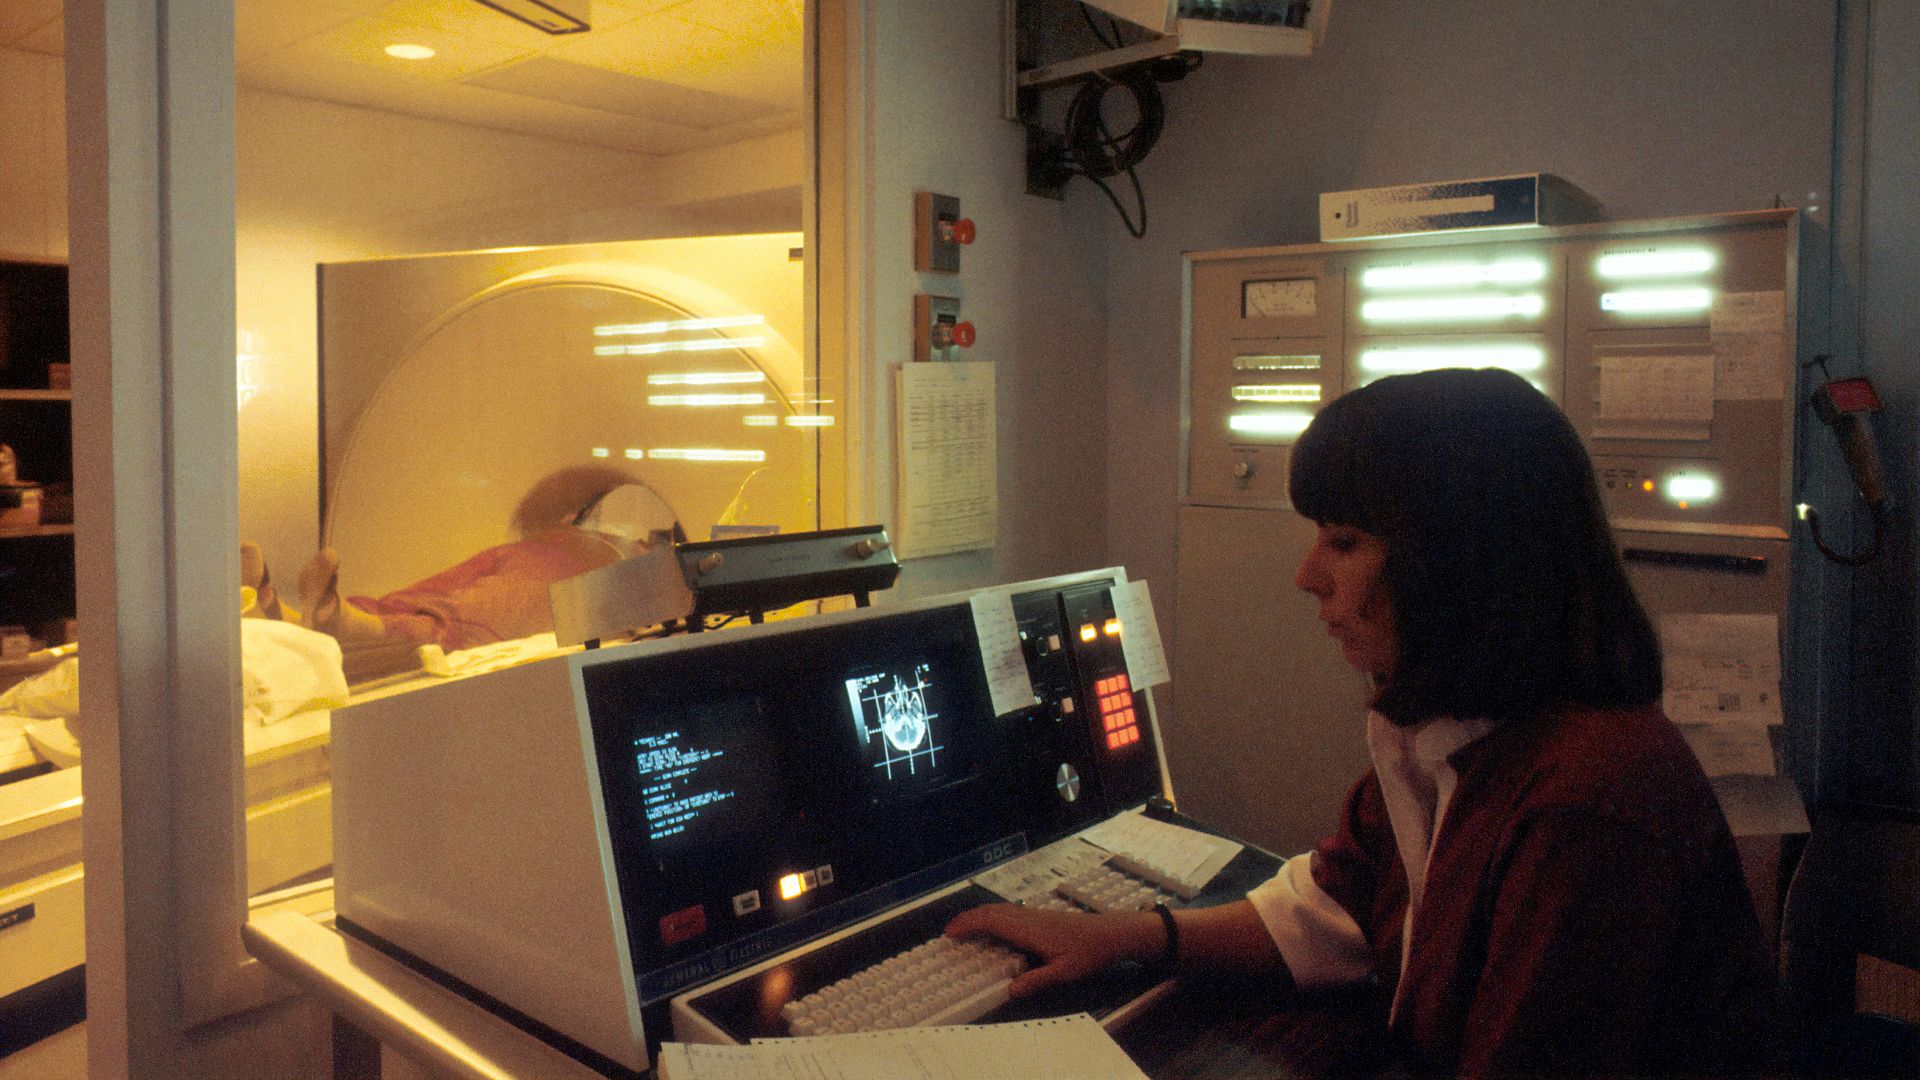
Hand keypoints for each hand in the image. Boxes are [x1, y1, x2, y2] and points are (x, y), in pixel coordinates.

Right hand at [944, 904, 1159, 998]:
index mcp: (1029, 929)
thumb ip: (1036, 980)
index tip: (949, 933)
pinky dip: (994, 917)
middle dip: (968, 918)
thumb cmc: (1090, 952)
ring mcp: (1036, 915)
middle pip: (992, 911)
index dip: (968, 924)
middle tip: (950, 932)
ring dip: (981, 916)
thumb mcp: (1064, 972)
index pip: (991, 921)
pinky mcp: (1042, 917)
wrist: (1113, 933)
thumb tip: (1009, 991)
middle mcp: (1029, 917)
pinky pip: (1010, 912)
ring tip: (966, 928)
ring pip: (1001, 909)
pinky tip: (996, 928)